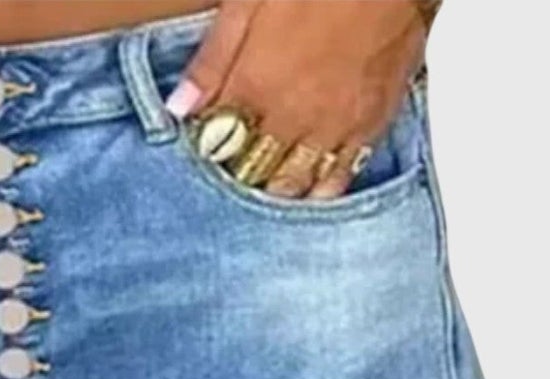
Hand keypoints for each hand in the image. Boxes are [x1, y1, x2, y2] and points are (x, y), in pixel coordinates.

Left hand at [167, 0, 431, 198]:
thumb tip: (178, 106)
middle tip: (237, 166)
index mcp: (256, 87)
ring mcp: (334, 126)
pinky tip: (311, 188)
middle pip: (255, 174)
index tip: (208, 143)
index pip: (217, 145)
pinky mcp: (370, 124)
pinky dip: (320, 188)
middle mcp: (294, 117)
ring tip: (268, 181)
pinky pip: (340, 176)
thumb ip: (212, 59)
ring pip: (296, 184)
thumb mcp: (247, 1)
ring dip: (277, 189)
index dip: (209, 150)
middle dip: (241, 175)